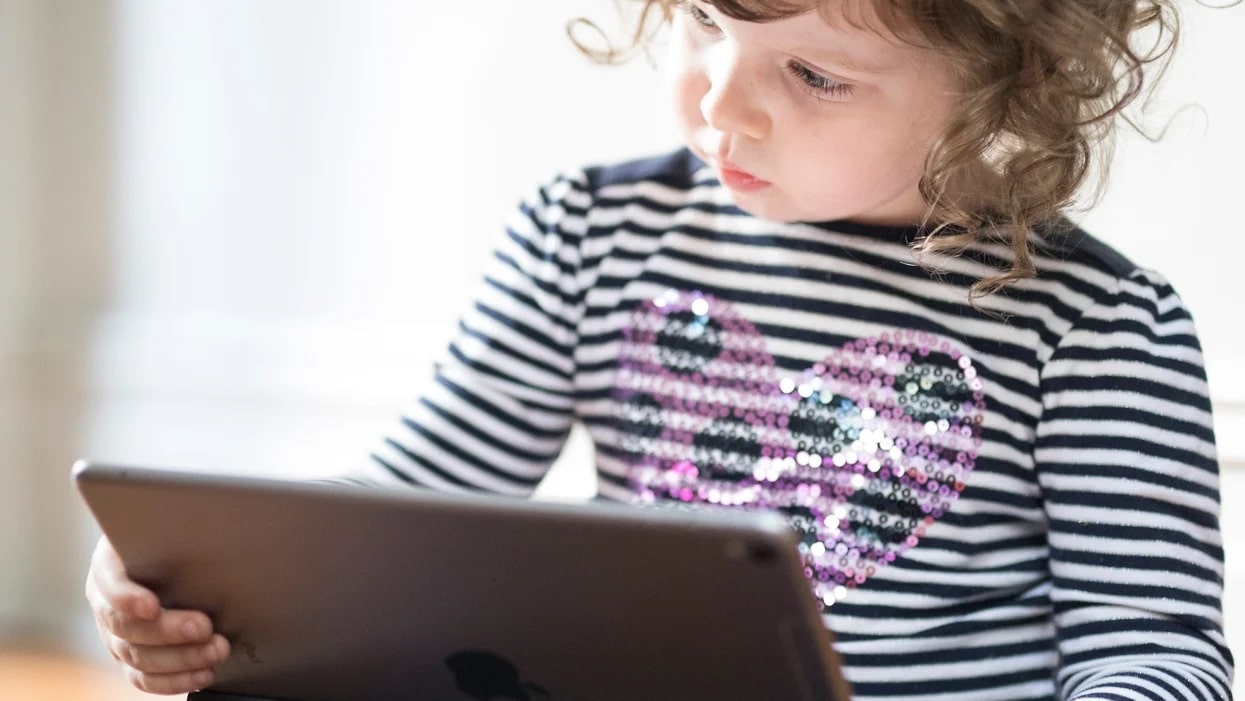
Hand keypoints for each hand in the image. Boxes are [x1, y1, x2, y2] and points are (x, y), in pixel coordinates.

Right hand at [85, 536, 230, 693]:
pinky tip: (202, 675)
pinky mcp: (131, 657)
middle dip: (169, 631)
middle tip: (205, 627)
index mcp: (108, 568)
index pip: (110, 584)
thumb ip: (176, 530)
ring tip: (215, 651)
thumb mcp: (164, 526)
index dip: (127, 598)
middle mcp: (106, 604)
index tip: (151, 606)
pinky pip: (144, 678)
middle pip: (127, 627)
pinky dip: (174, 681)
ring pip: (138, 657)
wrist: (161, 554)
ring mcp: (115, 635)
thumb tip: (209, 523)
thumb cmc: (166, 537)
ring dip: (180, 659)